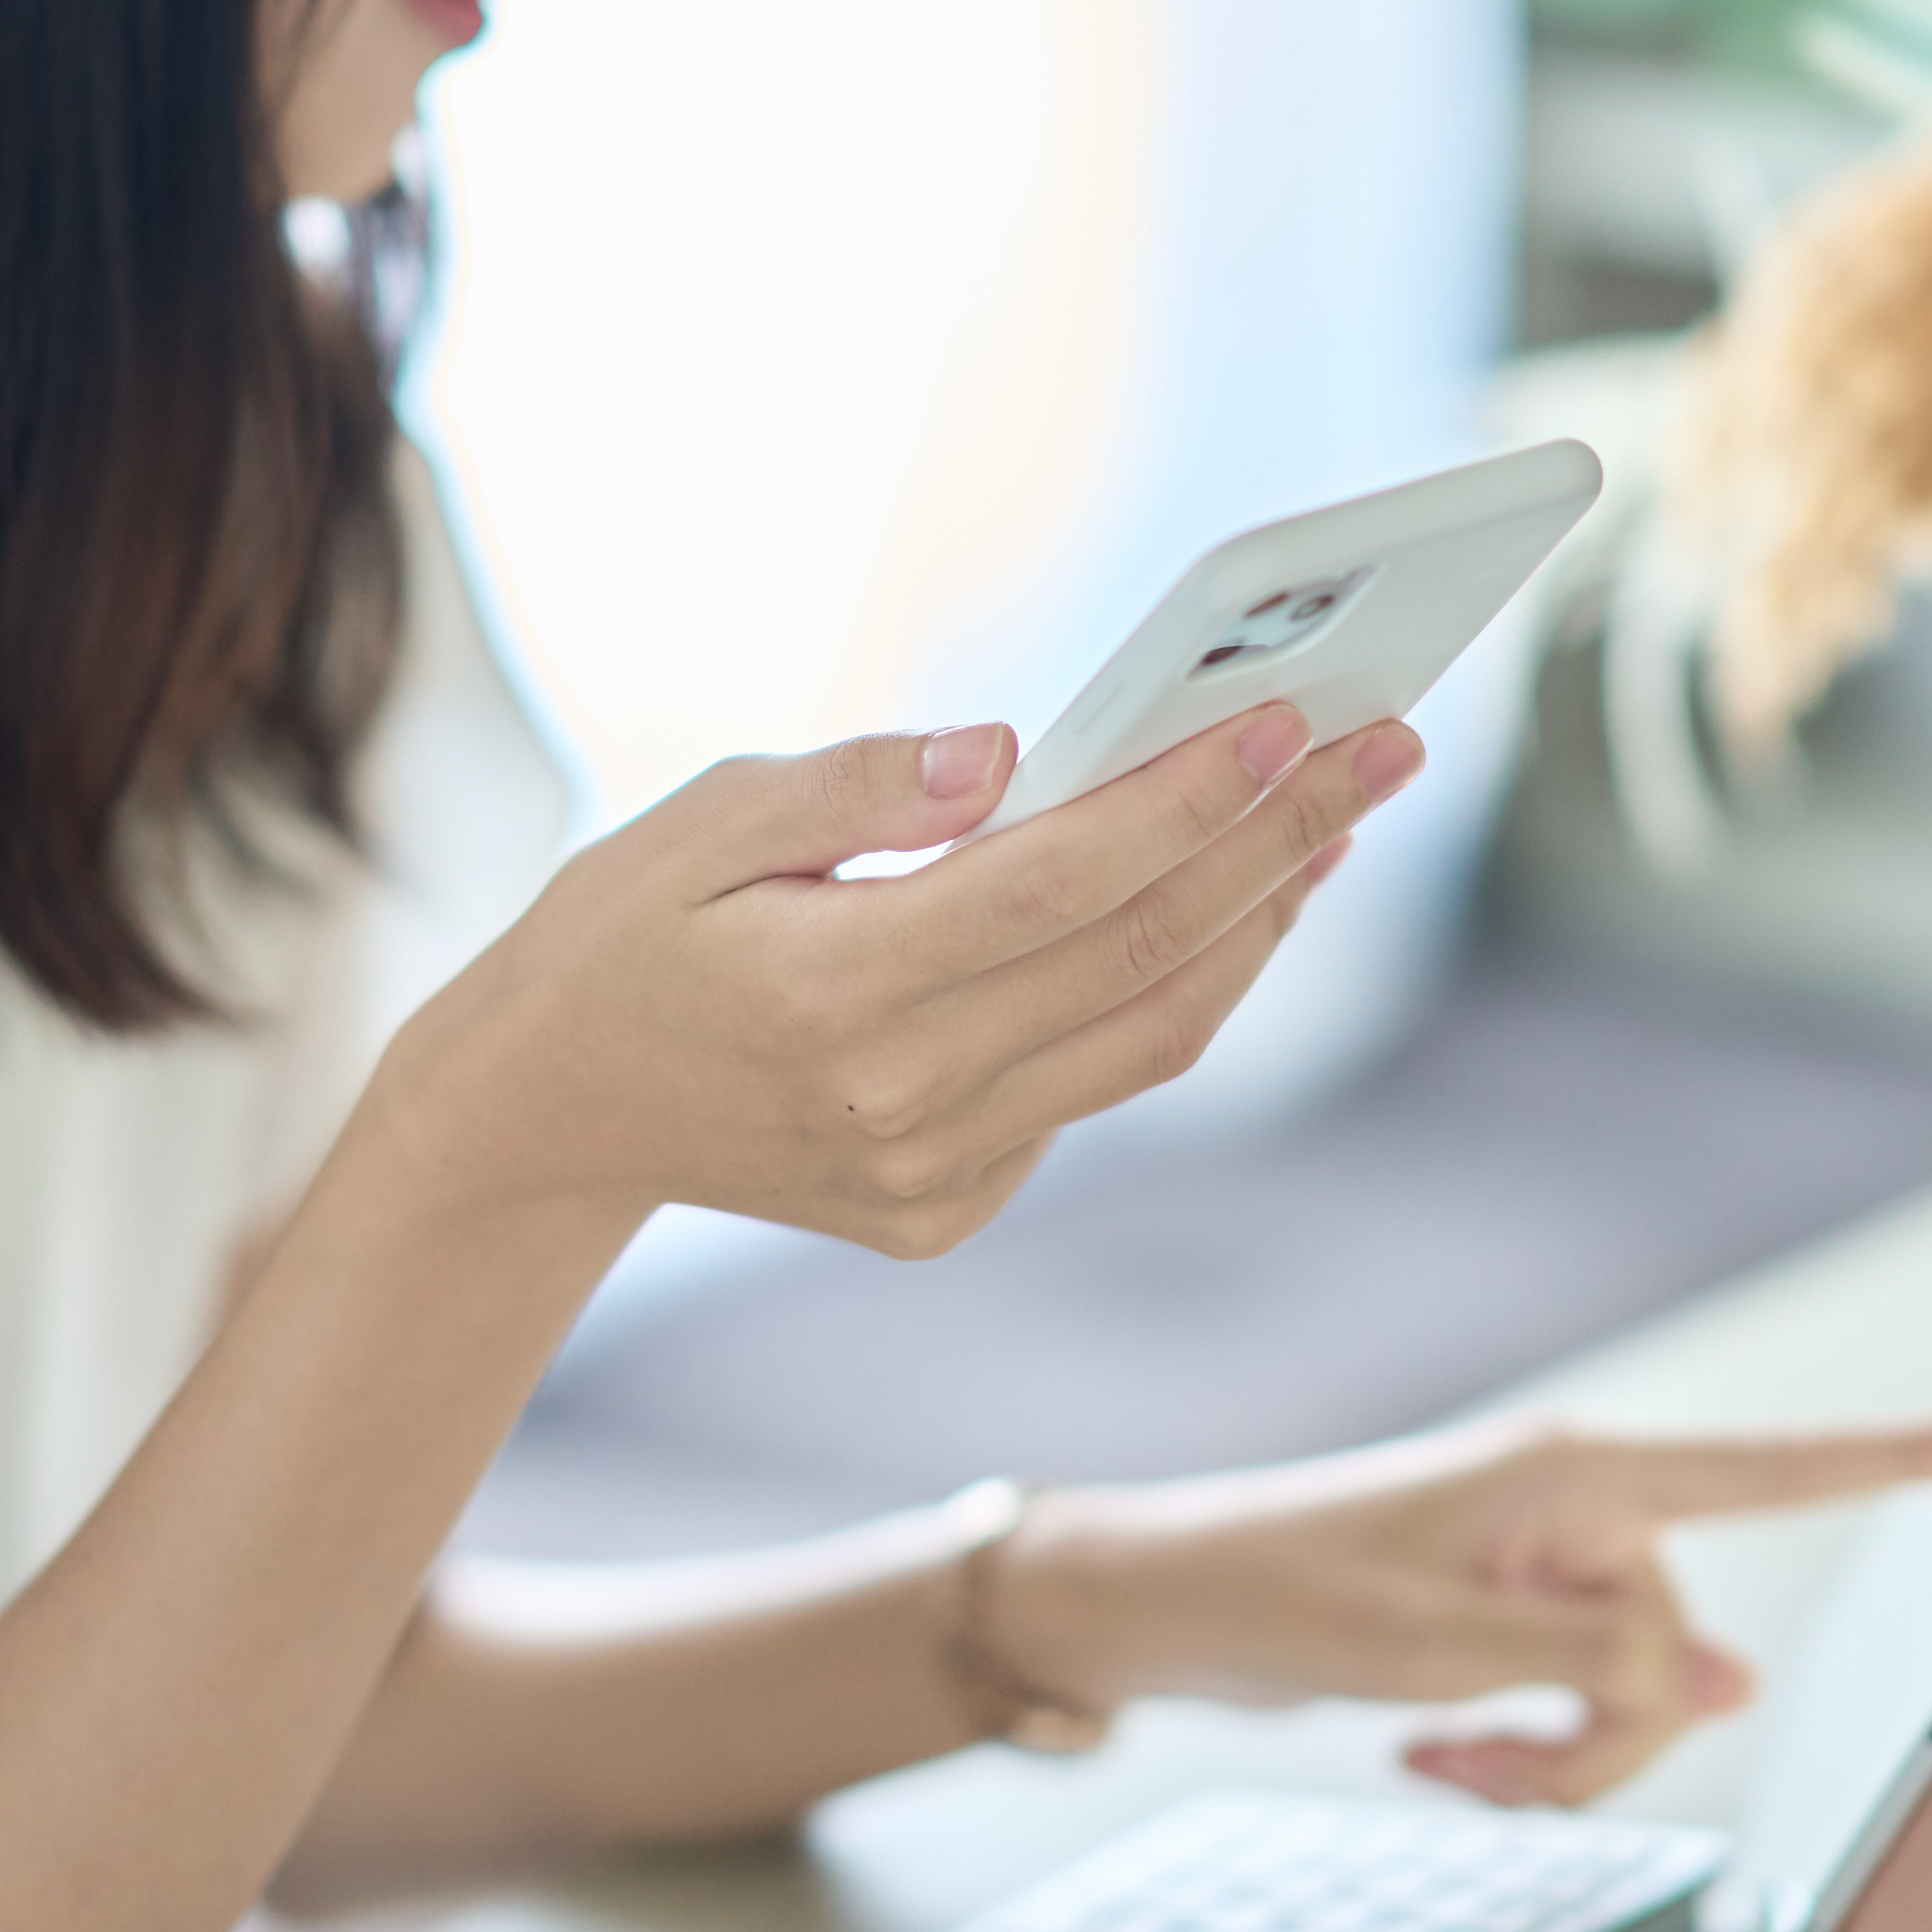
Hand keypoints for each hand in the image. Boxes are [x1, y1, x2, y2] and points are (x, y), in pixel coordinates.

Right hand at [374, 705, 1420, 1255]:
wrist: (546, 1114)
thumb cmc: (624, 928)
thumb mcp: (704, 816)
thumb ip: (860, 782)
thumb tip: (1010, 754)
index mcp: (830, 990)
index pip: (1062, 882)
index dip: (1191, 801)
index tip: (1296, 721)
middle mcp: (896, 1099)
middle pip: (1140, 958)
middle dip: (1279, 844)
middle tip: (1385, 748)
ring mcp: (930, 1172)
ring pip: (1150, 1041)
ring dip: (1256, 927)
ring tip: (1331, 827)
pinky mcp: (947, 1210)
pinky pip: (1090, 1091)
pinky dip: (1167, 996)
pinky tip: (1218, 909)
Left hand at [990, 1405, 1931, 1804]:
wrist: (1155, 1610)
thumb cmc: (1267, 1594)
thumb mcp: (1427, 1644)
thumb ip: (1586, 1659)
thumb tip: (1727, 1678)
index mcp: (1573, 1476)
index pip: (1775, 1466)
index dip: (1903, 1453)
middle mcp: (1576, 1510)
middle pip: (1684, 1656)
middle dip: (1598, 1740)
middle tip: (1466, 1762)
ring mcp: (1546, 1568)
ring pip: (1637, 1703)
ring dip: (1550, 1762)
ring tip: (1437, 1759)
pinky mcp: (1512, 1621)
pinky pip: (1578, 1714)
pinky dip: (1520, 1758)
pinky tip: (1436, 1755)